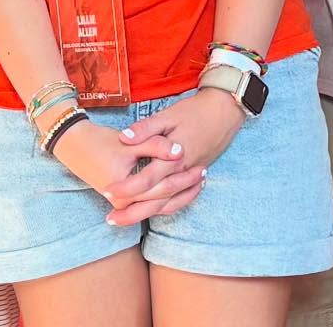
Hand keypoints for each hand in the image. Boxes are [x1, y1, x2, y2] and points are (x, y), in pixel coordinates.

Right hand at [51, 119, 204, 225]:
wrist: (72, 143)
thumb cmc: (99, 141)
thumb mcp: (127, 142)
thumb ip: (154, 145)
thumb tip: (179, 149)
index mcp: (127, 190)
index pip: (164, 188)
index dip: (184, 176)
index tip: (202, 165)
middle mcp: (125, 203)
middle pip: (163, 198)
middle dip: (185, 187)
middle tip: (205, 172)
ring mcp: (123, 203)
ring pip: (159, 204)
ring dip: (179, 193)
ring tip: (198, 179)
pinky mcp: (123, 199)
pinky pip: (151, 203)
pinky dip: (167, 196)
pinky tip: (180, 186)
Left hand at [103, 89, 243, 227]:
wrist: (224, 113)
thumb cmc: (193, 111)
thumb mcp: (167, 115)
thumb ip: (146, 128)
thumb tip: (124, 138)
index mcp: (173, 158)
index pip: (146, 179)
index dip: (127, 188)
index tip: (108, 192)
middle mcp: (182, 172)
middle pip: (156, 200)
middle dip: (132, 212)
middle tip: (110, 220)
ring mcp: (190, 176)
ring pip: (168, 204)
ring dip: (147, 214)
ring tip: (126, 220)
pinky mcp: (196, 175)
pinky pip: (182, 199)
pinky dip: (168, 208)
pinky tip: (154, 211)